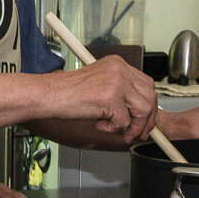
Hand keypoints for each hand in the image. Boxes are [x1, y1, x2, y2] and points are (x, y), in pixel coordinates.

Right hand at [43, 55, 158, 141]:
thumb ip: (120, 92)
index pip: (146, 85)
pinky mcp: (111, 97)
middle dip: (147, 119)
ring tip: (118, 131)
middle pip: (149, 96)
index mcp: (118, 64)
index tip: (144, 120)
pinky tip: (98, 124)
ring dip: (133, 127)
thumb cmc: (68, 93)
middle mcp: (120, 69)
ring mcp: (117, 82)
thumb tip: (139, 113)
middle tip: (138, 133)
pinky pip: (124, 121)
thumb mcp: (100, 85)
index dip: (148, 106)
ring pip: (143, 110)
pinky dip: (112, 129)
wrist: (49, 94)